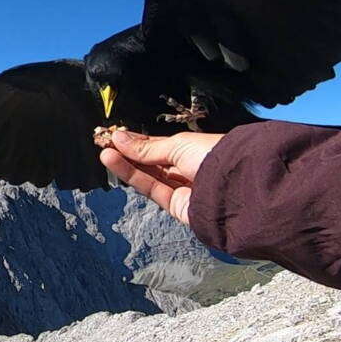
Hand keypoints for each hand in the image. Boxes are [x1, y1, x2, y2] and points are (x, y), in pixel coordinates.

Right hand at [96, 129, 222, 224]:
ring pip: (148, 175)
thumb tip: (120, 138)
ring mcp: (182, 188)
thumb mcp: (178, 145)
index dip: (136, 141)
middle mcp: (187, 169)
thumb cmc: (216, 157)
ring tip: (104, 150)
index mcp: (193, 150)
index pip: (159, 146)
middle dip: (128, 152)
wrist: (236, 187)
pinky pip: (150, 188)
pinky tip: (115, 161)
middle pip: (152, 161)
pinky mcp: (177, 206)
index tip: (115, 135)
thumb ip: (146, 148)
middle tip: (104, 142)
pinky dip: (132, 175)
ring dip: (125, 162)